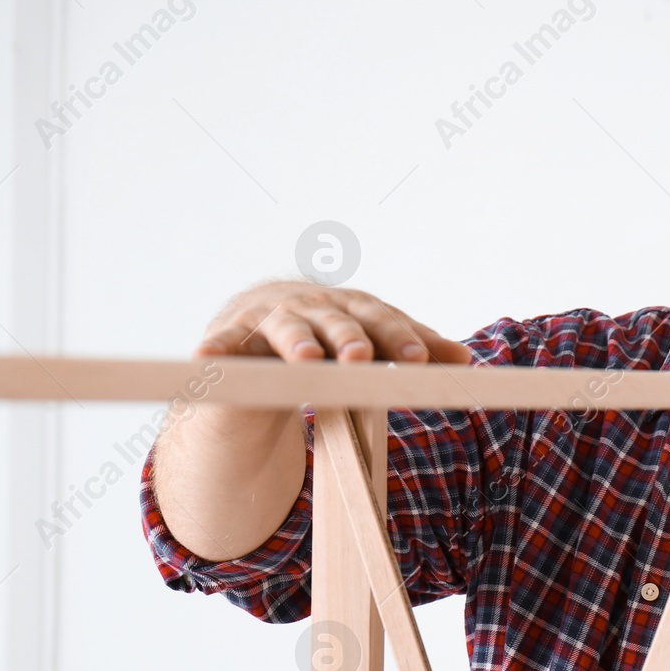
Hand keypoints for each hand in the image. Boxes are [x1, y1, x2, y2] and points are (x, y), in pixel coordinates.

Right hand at [193, 278, 472, 364]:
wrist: (260, 322)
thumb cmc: (327, 334)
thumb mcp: (370, 341)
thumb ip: (411, 349)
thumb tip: (465, 359)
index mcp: (351, 310)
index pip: (381, 322)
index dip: (401, 339)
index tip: (422, 361)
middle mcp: (314, 309)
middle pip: (337, 323)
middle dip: (350, 339)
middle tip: (362, 358)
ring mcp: (270, 319)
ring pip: (286, 330)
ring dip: (296, 343)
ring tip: (305, 360)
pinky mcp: (230, 336)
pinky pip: (222, 345)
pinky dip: (214, 351)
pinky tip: (204, 358)